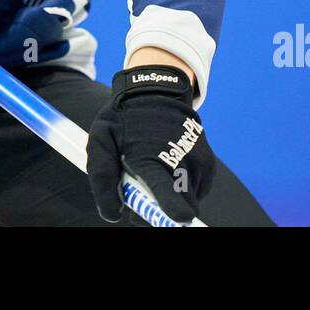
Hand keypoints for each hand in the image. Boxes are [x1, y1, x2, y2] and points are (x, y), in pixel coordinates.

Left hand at [86, 64, 215, 223]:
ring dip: (170, 197)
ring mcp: (200, 163)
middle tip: (140, 193)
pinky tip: (168, 166)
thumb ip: (102, 178)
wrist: (157, 90)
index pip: (168, 190)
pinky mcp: (209, 165)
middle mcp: (183, 161)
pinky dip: (181, 187)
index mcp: (152, 157)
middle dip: (160, 211)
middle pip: (181, 207)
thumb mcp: (100, 140)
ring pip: (188, 201)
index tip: (180, 218)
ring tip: (153, 170)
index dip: (174, 209)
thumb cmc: (125, 118)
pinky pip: (196, 191)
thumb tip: (112, 214)